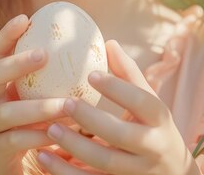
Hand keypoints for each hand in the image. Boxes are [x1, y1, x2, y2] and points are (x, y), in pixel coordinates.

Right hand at [0, 14, 66, 174]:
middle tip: (44, 55)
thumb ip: (48, 80)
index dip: (7, 34)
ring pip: (6, 112)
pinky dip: (36, 135)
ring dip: (37, 107)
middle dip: (16, 63)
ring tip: (65, 104)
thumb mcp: (31, 101)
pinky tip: (58, 133)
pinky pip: (14, 140)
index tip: (25, 18)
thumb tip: (92, 51)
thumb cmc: (23, 127)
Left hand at [36, 40, 199, 174]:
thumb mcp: (150, 104)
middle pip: (122, 135)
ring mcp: (138, 172)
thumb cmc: (155, 129)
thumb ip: (129, 75)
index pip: (143, 102)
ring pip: (105, 163)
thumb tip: (108, 42)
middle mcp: (153, 147)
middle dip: (92, 120)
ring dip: (75, 147)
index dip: (118, 88)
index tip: (90, 75)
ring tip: (50, 129)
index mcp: (160, 120)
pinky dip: (65, 173)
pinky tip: (44, 157)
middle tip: (65, 103)